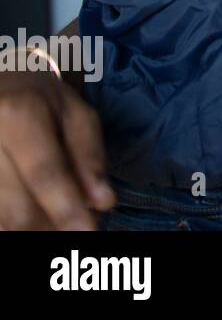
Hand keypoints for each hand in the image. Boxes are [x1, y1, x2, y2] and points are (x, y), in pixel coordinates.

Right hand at [0, 71, 113, 228]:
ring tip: (52, 222)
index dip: (67, 208)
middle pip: (17, 206)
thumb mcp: (74, 114)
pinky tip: (26, 216)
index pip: (44, 173)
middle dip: (49, 226)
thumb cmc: (38, 99)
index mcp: (17, 114)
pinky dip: (9, 221)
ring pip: (0, 218)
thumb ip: (89, 157)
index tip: (89, 232)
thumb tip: (103, 203)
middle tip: (73, 228)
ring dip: (30, 229)